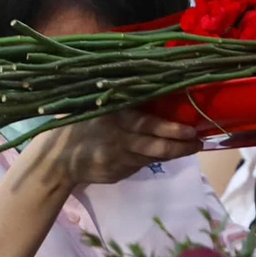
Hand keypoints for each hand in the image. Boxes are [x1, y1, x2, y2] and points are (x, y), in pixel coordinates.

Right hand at [21, 110, 201, 186]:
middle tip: (199, 141)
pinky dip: (154, 158)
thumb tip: (153, 83)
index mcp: (114, 117)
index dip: (171, 128)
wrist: (56, 158)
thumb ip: (121, 101)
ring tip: (191, 146)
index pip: (148, 123)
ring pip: (153, 157)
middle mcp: (119, 139)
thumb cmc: (79, 124)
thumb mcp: (97, 106)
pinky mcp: (118, 172)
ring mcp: (119, 159)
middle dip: (181, 145)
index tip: (192, 129)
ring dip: (174, 152)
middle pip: (156, 145)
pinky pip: (141, 163)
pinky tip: (166, 152)